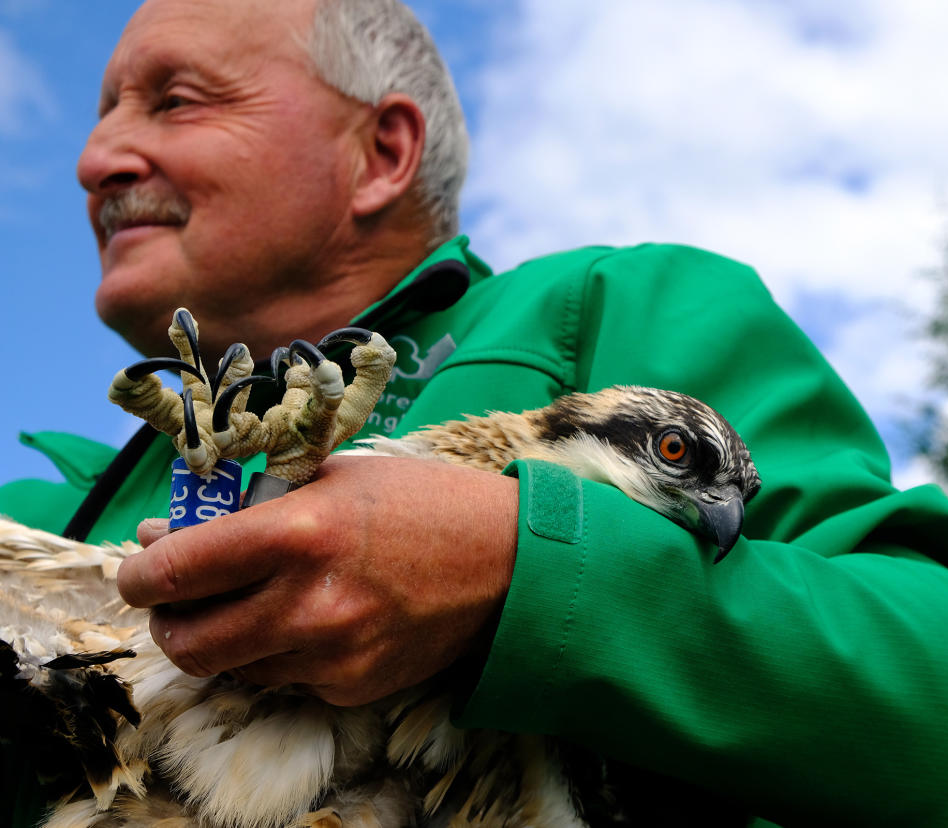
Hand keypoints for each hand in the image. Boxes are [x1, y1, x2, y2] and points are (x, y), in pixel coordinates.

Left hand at [118, 455, 518, 705]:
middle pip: (187, 643)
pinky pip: (288, 681)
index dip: (139, 574)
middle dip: (170, 622)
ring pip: (234, 667)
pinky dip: (286, 654)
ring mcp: (332, 655)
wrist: (509, 561)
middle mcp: (307, 604)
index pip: (173, 572)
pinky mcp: (354, 688)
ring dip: (232, 637)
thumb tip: (167, 537)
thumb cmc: (422, 502)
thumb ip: (249, 505)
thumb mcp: (334, 476)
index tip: (142, 569)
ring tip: (266, 600)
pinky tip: (322, 619)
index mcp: (297, 533)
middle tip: (183, 601)